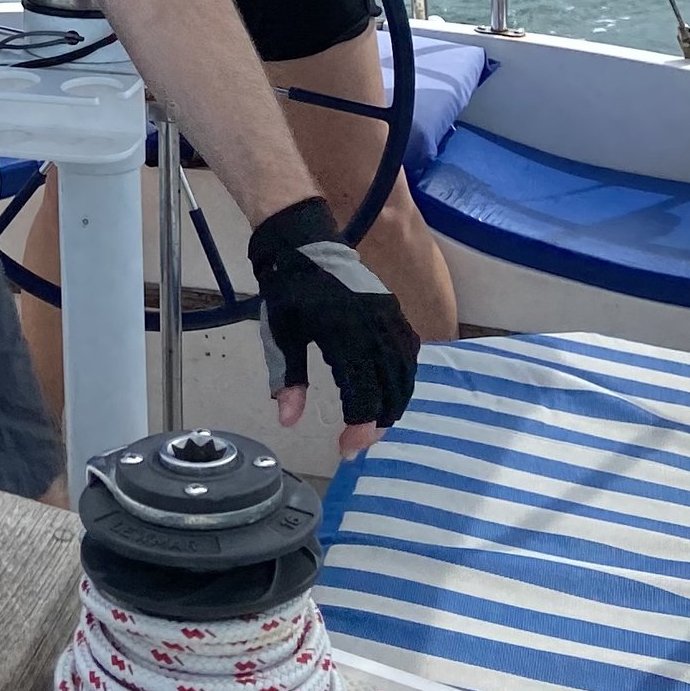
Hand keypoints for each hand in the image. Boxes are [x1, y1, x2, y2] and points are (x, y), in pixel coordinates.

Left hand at [250, 196, 416, 445]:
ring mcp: (387, 317)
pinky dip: (405, 376)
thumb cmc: (287, 290)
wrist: (304, 242)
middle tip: (360, 442)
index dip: (359, 427)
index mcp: (342, 336)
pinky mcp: (393, 309)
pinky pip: (410, 350)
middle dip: (379, 421)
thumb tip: (287, 420)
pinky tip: (392, 390)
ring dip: (396, 402)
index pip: (363, 393)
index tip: (346, 448)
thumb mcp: (279, 335)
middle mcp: (372, 328)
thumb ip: (287, 379)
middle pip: (390, 388)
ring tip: (377, 424)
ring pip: (406, 371)